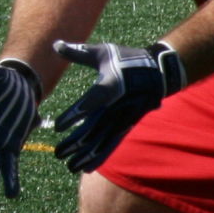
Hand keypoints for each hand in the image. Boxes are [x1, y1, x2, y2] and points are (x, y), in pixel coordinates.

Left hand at [50, 39, 185, 173]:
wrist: (158, 72)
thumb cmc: (126, 59)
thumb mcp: (103, 52)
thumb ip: (78, 52)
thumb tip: (55, 44)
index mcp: (110, 87)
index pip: (89, 104)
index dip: (73, 116)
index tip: (58, 126)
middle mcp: (116, 107)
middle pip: (93, 130)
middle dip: (74, 144)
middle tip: (57, 153)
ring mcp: (122, 118)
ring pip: (101, 142)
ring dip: (85, 155)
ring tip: (68, 166)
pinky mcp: (126, 126)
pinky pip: (111, 145)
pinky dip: (99, 157)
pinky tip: (86, 168)